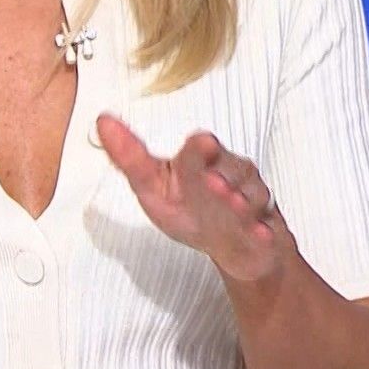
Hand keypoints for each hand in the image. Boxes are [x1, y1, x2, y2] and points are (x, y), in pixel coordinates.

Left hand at [97, 112, 293, 283]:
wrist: (234, 247)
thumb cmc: (191, 211)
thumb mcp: (152, 188)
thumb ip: (129, 158)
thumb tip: (103, 122)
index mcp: (198, 162)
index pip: (199, 150)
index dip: (200, 149)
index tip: (203, 144)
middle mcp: (228, 173)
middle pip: (229, 168)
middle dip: (223, 174)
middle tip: (214, 182)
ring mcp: (248, 198)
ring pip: (249, 193)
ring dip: (241, 200)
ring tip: (233, 203)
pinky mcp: (264, 224)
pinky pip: (266, 226)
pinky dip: (262, 230)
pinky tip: (260, 233)